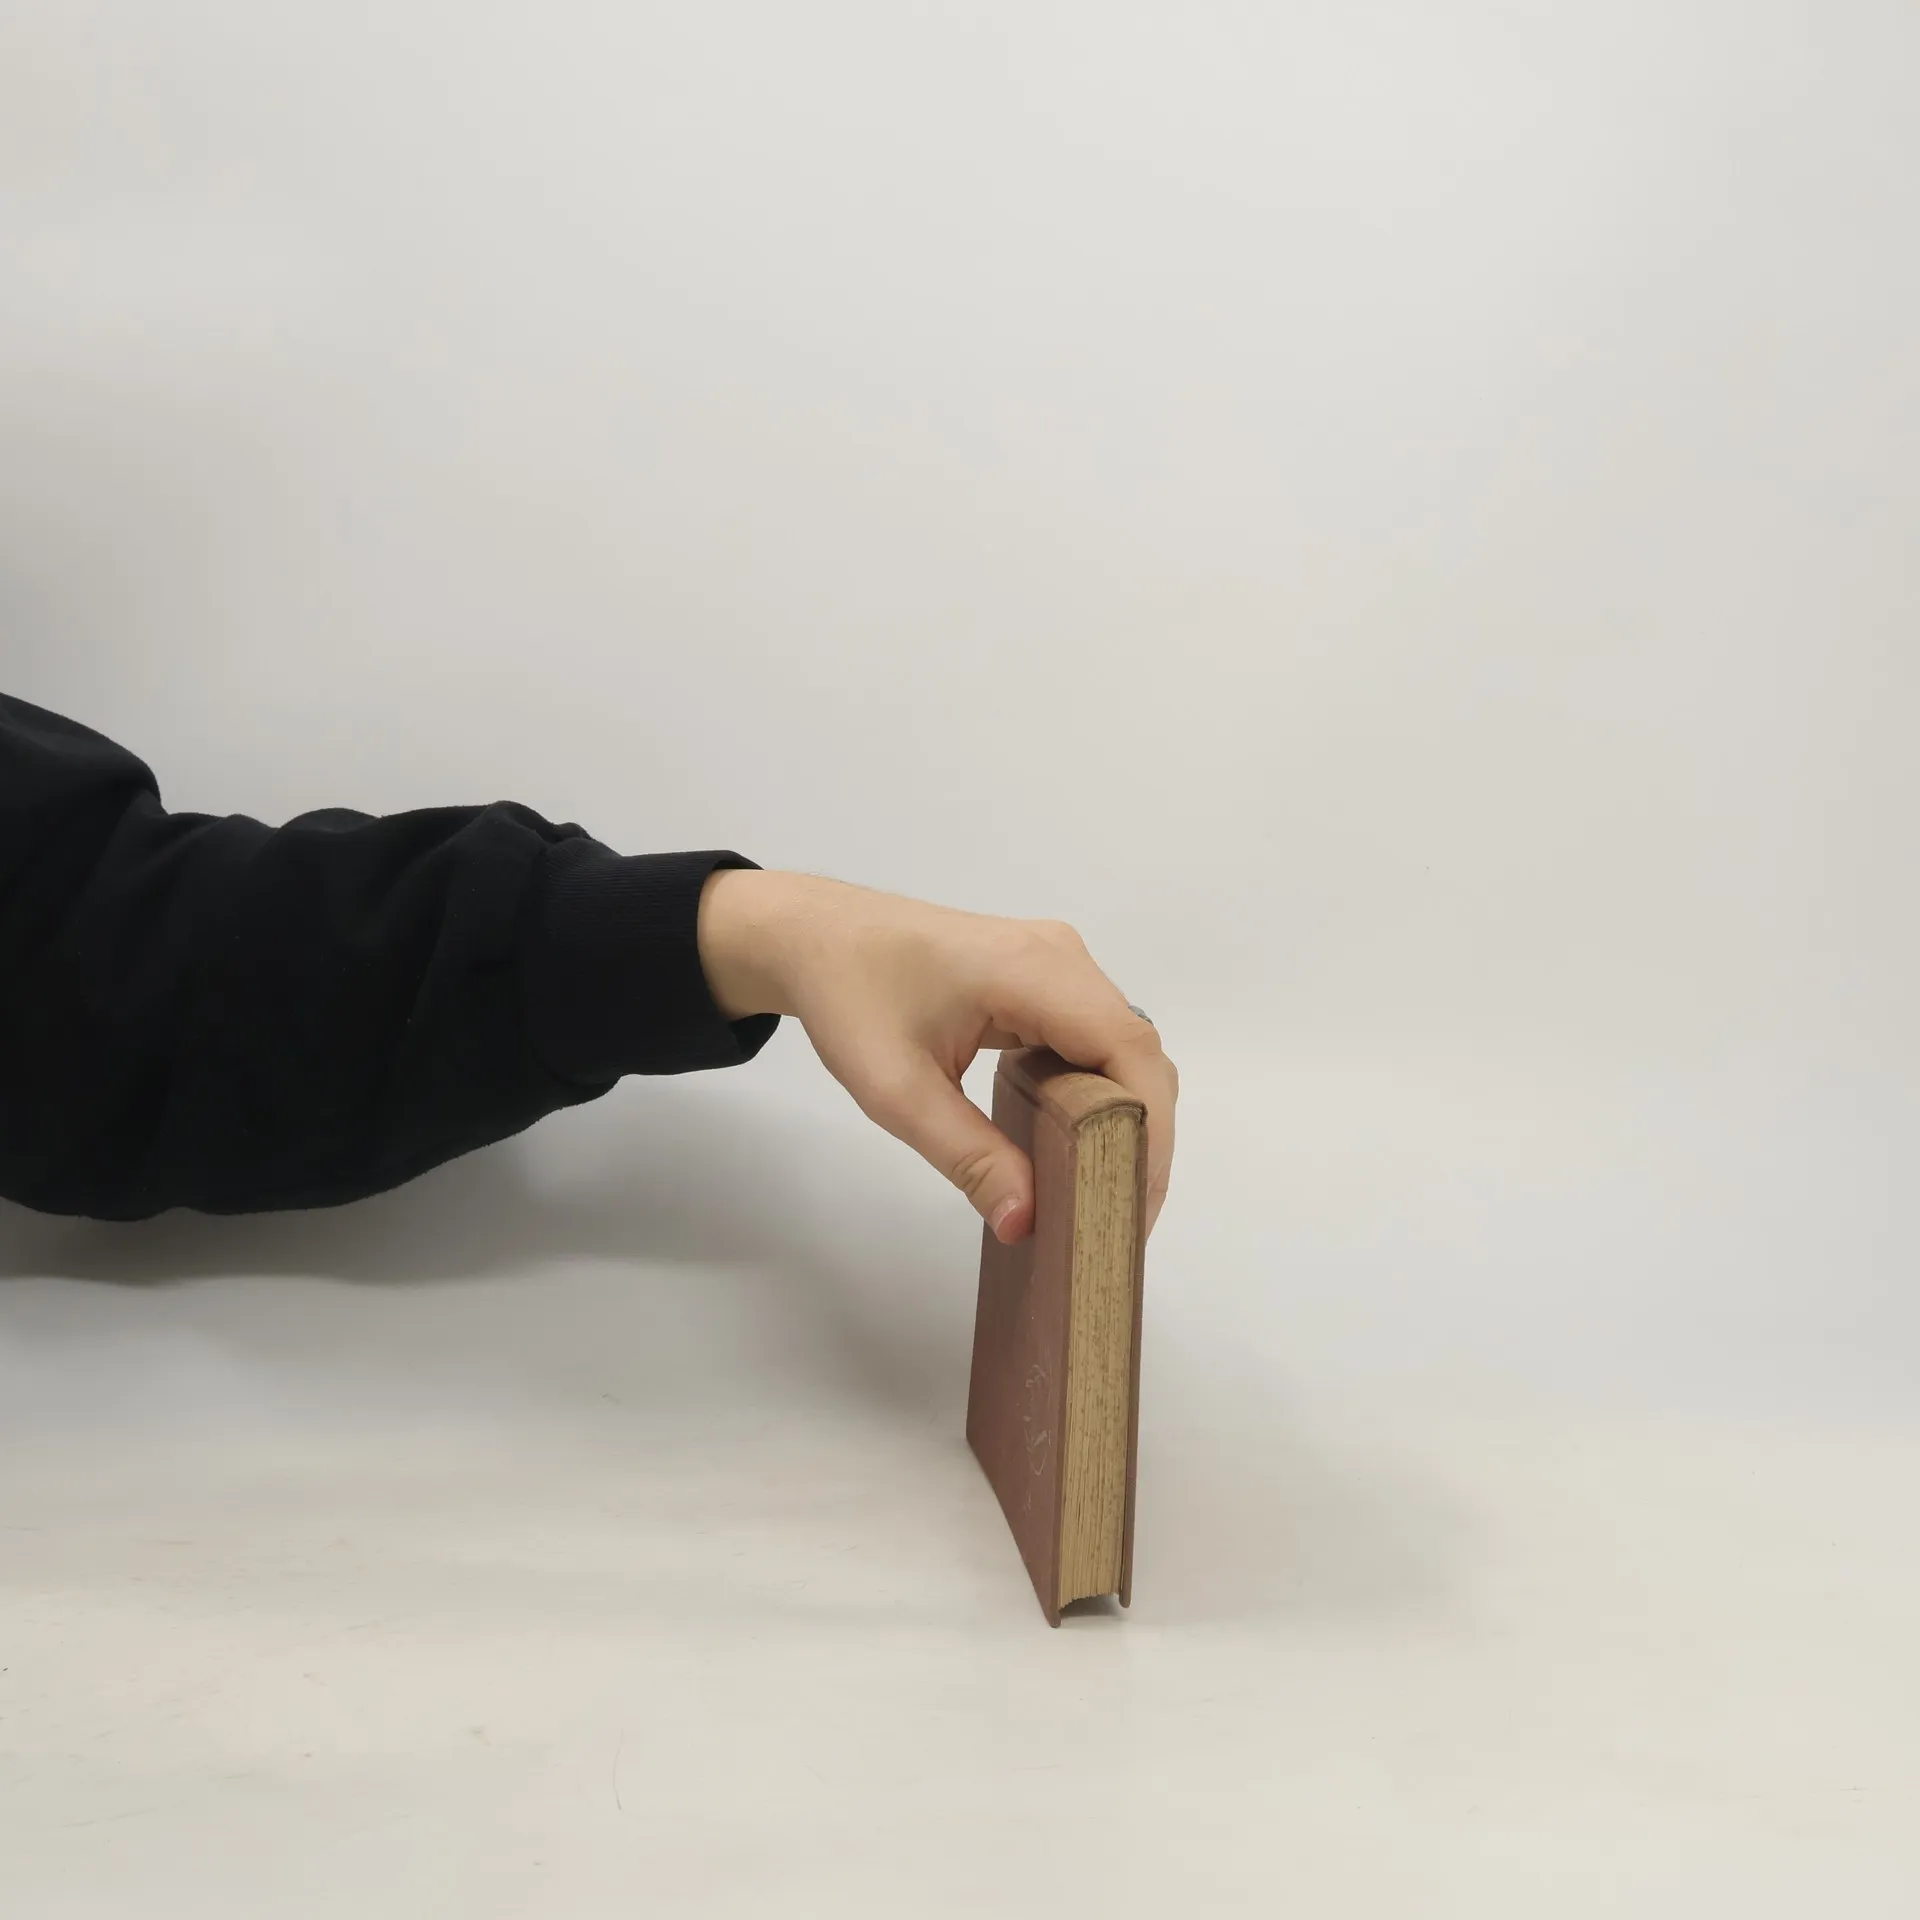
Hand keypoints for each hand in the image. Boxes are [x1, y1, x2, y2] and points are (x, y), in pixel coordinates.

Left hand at [697, 870, 1176, 1243]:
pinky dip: (1100, 1095)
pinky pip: (1096, 1039)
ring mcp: (1059, 962)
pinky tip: (1078, 1147)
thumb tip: (1025, 1221)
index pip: (1127, 1049)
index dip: (1147, 1129)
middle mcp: (1061, 957)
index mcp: (1032, 969)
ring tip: (1103, 1194)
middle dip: (1142, 1138)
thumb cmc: (849, 998)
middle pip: (1137, 1052)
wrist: (817, 936)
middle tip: (1119, 1219)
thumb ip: (966, 1156)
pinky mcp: (1047, 977)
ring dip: (1125, 1118)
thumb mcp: (896, 1091)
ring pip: (1124, 1048)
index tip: (1133, 1204)